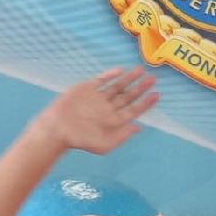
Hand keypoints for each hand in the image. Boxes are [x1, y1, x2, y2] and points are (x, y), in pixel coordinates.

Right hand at [33, 66, 158, 156]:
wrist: (58, 129)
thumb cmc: (80, 140)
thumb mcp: (105, 145)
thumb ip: (122, 136)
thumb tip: (139, 128)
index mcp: (114, 121)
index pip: (134, 110)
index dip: (146, 103)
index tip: (157, 95)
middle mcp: (108, 108)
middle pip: (129, 96)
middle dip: (141, 88)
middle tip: (154, 79)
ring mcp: (98, 98)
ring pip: (118, 86)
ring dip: (129, 79)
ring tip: (141, 71)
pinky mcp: (86, 89)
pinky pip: (101, 80)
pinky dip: (110, 75)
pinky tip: (121, 70)